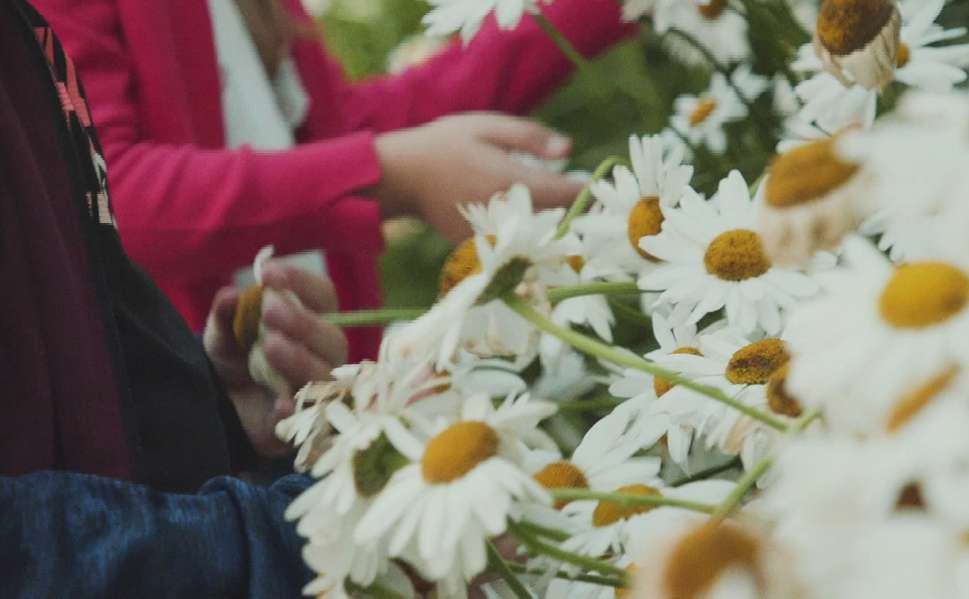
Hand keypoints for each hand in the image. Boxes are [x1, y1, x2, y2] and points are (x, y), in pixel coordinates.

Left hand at [203, 261, 347, 456]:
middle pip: (332, 337)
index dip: (302, 282)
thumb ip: (226, 316)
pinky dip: (295, 408)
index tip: (269, 274)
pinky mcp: (305, 424)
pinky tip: (280, 403)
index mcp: (311, 322)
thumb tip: (230, 296)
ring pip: (324, 375)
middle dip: (303, 322)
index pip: (323, 296)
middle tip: (269, 310)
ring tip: (268, 346)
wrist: (221, 407)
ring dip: (299, 358)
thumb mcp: (223, 335)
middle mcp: (323, 355)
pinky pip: (310, 417)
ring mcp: (318, 390)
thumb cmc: (235, 359)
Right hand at [374, 112, 583, 241]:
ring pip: (535, 238)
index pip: (569, 195)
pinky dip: (522, 237)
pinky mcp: (478, 248)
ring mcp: (493, 235)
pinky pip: (510, 245)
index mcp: (515, 181)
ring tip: (563, 220)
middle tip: (591, 207)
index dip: (590, 192)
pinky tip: (523, 223)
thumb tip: (570, 149)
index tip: (602, 187)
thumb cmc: (446, 144)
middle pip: (557, 223)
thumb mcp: (488, 126)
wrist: (401, 177)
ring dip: (550, 230)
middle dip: (574, 215)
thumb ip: (531, 137)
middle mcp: (507, 214)